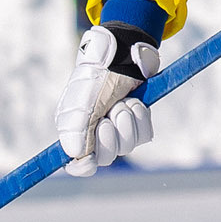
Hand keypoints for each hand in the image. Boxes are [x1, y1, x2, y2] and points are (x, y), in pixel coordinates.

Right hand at [55, 22, 160, 175]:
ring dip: (127, 122)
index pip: (79, 162)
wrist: (122, 54)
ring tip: (123, 102)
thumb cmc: (97, 76)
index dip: (83, 167)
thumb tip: (76, 154)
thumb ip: (77, 127)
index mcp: (76, 130)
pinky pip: (144, 134)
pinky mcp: (138, 121)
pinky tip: (135, 101)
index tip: (88, 161)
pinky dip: (141, 118)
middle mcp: (96, 132)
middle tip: (111, 113)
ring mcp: (118, 128)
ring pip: (128, 146)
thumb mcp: (83, 100)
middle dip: (111, 137)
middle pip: (106, 157)